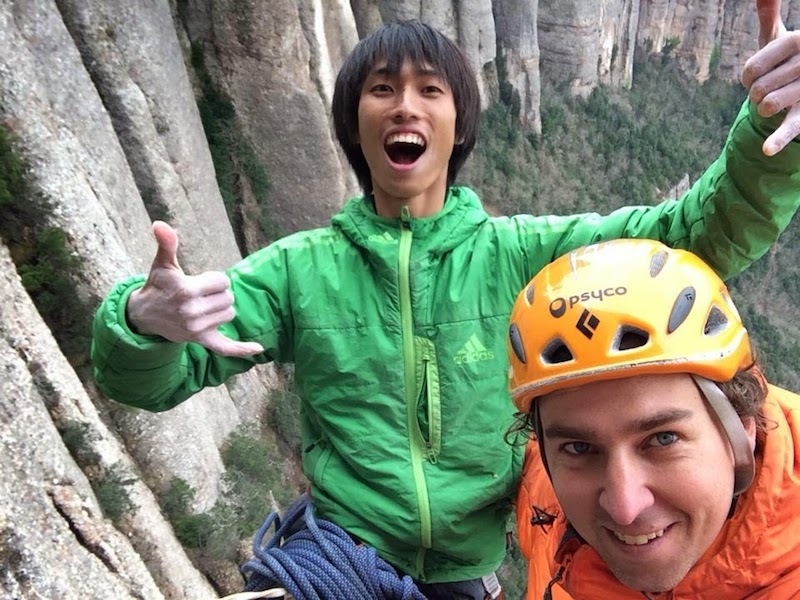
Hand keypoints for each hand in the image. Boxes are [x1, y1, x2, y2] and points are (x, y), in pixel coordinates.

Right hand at [126, 221, 263, 356]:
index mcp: (186, 291)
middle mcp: (192, 312)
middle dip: (218, 293)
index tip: (200, 281)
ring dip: (222, 308)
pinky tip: (259, 347)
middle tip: (201, 294)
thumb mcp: (162, 263)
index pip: (223, 281)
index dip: (215, 279)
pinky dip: (241, 349)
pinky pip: (225, 347)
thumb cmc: (158, 285)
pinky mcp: (200, 340)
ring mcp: (196, 329)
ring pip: (229, 314)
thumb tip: (159, 224)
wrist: (144, 316)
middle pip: (228, 297)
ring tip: (204, 306)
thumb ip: (167, 243)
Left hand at [741, 0, 799, 155]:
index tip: (758, 75)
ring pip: (766, 106)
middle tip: (771, 88)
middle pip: (756, 89)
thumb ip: (768, 13)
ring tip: (777, 101)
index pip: (750, 69)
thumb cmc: (788, 58)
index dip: (747, 77)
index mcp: (797, 42)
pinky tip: (767, 149)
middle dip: (755, 93)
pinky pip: (791, 128)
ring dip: (763, 109)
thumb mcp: (779, 37)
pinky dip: (778, 140)